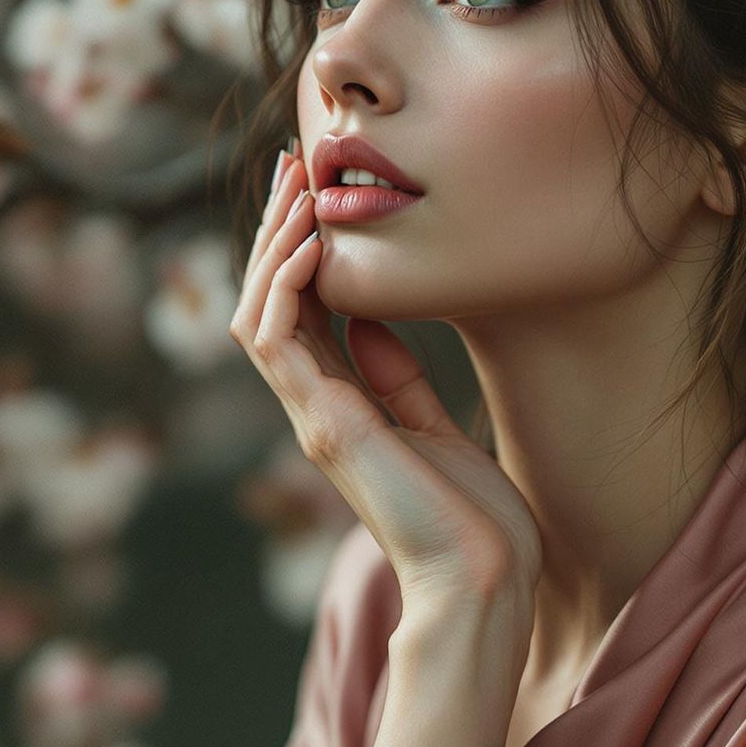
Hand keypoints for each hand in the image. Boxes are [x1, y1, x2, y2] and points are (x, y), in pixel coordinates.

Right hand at [230, 145, 541, 621]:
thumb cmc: (474, 520)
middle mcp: (317, 408)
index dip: (300, 247)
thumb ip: (398, 381)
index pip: (301, 310)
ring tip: (297, 187)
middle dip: (279, 230)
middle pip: (271, 302)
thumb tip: (372, 326)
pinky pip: (278, 342)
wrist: (484, 582)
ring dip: (274, 246)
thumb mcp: (437, 428)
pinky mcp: (325, 427)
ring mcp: (314, 418)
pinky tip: (310, 242)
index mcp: (343, 407)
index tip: (316, 189)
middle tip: (295, 165)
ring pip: (261, 314)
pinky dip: (285, 286)